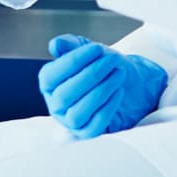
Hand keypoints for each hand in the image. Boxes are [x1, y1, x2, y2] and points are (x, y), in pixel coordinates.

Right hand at [38, 34, 166, 139]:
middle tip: (112, 60)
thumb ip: (70, 44)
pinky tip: (118, 90)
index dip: (73, 61)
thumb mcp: (86, 49)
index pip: (51, 76)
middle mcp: (55, 104)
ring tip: (118, 74)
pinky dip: (108, 107)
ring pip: (78, 113)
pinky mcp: (87, 132)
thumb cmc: (101, 64)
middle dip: (91, 75)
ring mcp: (70, 121)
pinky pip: (94, 126)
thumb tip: (55, 45)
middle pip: (65, 95)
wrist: (128, 82)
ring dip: (101, 92)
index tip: (97, 49)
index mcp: (49, 82)